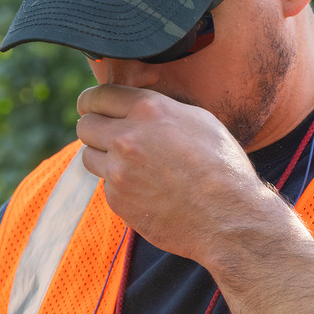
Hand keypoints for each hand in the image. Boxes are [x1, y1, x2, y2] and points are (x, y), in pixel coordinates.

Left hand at [74, 84, 273, 261]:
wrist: (228, 218)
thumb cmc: (223, 167)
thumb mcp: (199, 120)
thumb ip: (161, 109)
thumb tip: (138, 107)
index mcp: (148, 110)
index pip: (98, 96)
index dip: (94, 101)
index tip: (94, 107)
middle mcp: (127, 138)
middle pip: (85, 125)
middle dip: (95, 128)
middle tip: (109, 135)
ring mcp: (118, 172)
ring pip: (89, 157)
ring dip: (104, 158)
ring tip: (133, 165)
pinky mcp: (117, 201)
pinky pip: (106, 186)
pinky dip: (121, 186)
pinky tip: (148, 190)